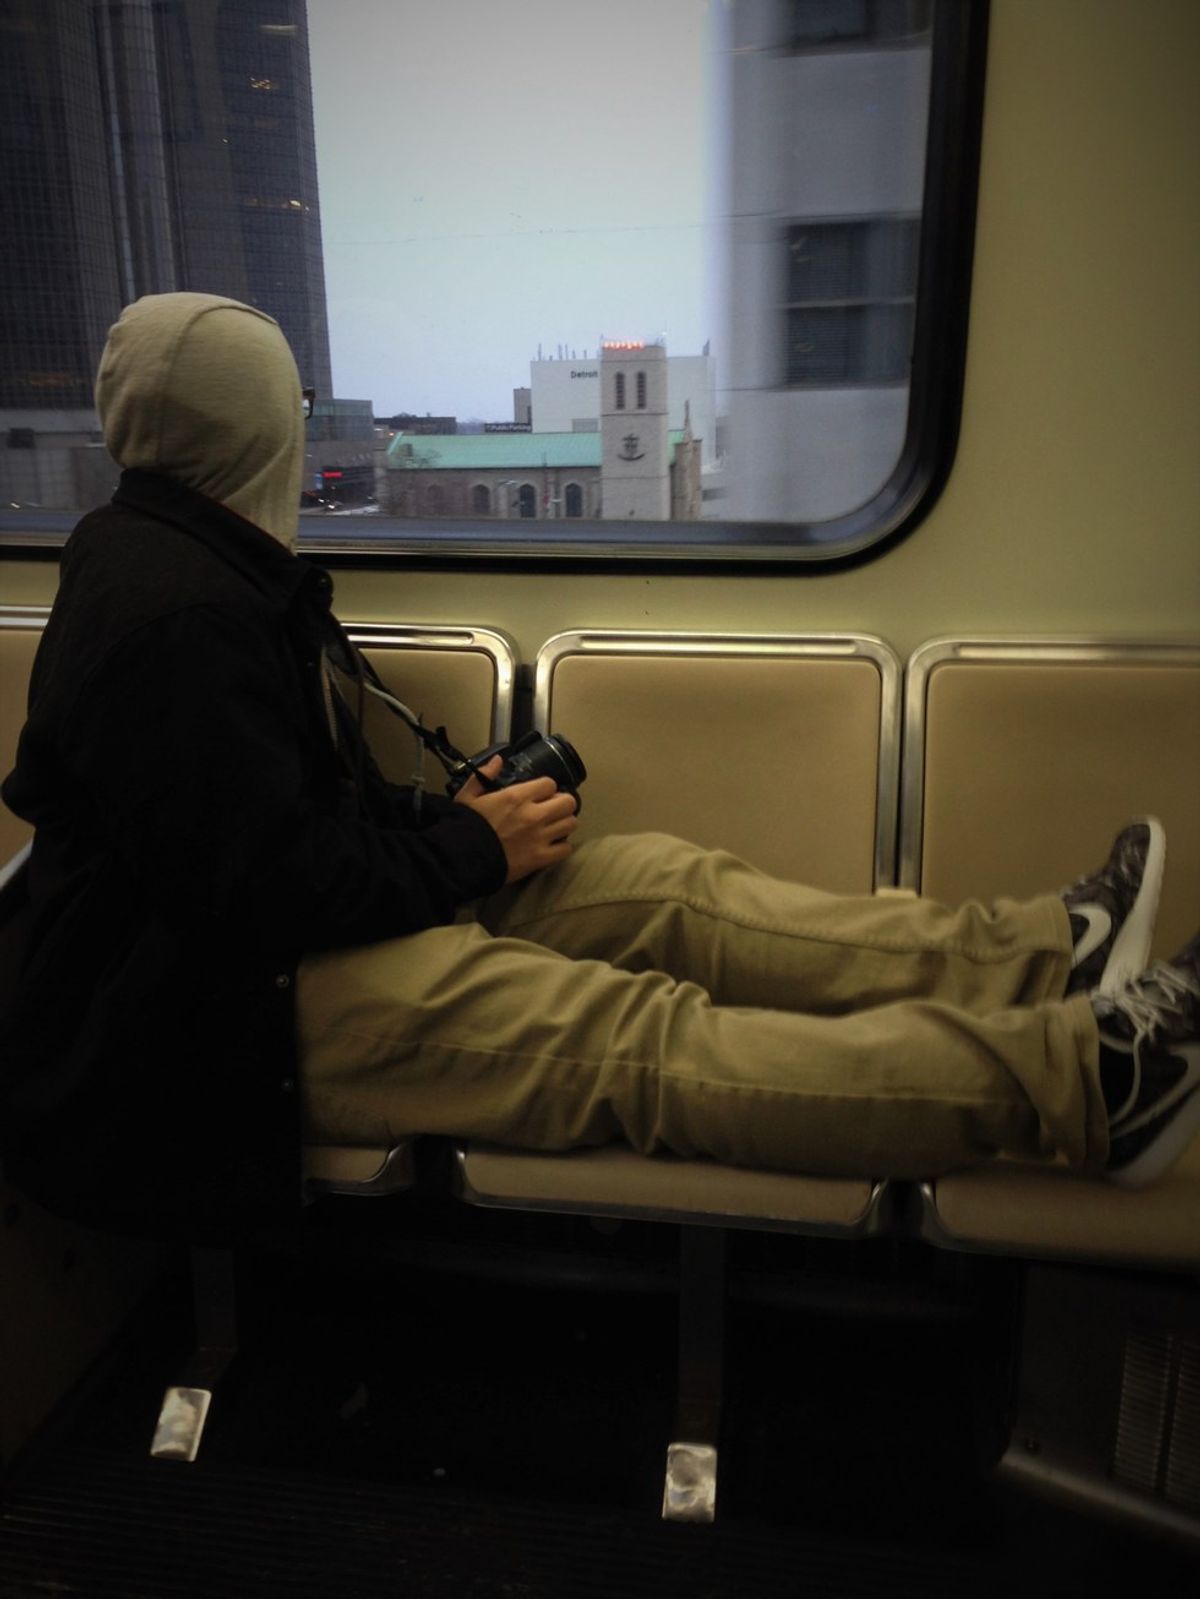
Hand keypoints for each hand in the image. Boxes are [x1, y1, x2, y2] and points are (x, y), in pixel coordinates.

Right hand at [455, 755, 578, 882]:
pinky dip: (561, 846)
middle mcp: (534, 814)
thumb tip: (498, 760)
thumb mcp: (467, 796)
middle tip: (551, 810)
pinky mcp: (541, 858)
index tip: (539, 796)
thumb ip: (482, 775)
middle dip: (561, 804)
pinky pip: (566, 848)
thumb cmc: (465, 826)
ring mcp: (540, 837)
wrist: (462, 859)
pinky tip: (550, 846)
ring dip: (563, 824)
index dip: (546, 789)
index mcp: (517, 796)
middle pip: (568, 802)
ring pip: (571, 823)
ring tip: (553, 827)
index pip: (550, 784)